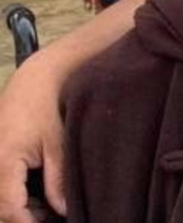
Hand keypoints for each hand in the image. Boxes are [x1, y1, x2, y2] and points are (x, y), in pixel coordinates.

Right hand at [0, 57, 66, 221]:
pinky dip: (15, 200)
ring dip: (20, 212)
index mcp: (4, 163)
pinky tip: (37, 201)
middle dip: (25, 220)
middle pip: (1, 211)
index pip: (10, 209)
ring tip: (48, 211)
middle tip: (52, 220)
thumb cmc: (46, 110)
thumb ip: (58, 179)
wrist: (31, 84)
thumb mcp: (56, 144)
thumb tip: (64, 211)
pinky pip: (0, 192)